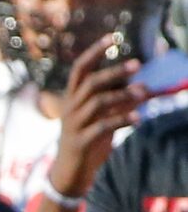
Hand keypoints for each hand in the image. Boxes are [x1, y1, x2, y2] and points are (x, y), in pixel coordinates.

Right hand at [48, 37, 148, 199]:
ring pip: (98, 103)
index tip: (112, 37)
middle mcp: (70, 108)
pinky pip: (102, 127)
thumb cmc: (87, 140)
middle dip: (114, 72)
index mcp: (72, 98)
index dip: (94, 52)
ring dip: (123, 96)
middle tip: (137, 64)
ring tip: (143, 93)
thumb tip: (140, 85)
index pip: (80, 69)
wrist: (69, 174)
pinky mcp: (81, 142)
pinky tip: (139, 119)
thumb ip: (116, 101)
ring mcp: (73, 125)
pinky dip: (122, 121)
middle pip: (91, 83)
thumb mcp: (101, 117)